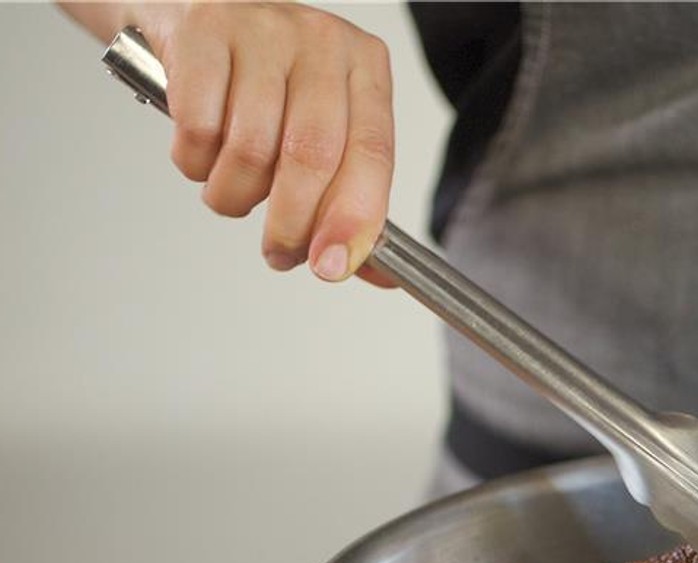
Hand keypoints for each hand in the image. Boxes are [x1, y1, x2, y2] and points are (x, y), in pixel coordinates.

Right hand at [89, 3, 395, 285]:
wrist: (189, 9)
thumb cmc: (262, 79)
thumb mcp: (320, 126)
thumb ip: (345, 195)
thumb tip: (358, 266)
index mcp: (365, 67)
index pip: (372, 154)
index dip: (353, 220)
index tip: (331, 265)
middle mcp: (320, 41)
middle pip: (313, 155)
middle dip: (292, 223)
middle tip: (279, 250)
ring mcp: (260, 30)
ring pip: (252, 148)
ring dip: (235, 196)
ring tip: (231, 193)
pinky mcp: (200, 30)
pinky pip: (199, 126)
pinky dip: (195, 162)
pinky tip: (201, 156)